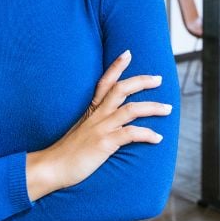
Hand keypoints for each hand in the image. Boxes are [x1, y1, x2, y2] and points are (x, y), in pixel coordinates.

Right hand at [27, 49, 171, 200]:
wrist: (51, 167)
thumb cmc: (66, 152)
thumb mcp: (80, 131)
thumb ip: (94, 124)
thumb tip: (107, 125)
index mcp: (91, 111)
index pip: (104, 82)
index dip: (116, 67)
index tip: (127, 53)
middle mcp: (97, 116)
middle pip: (121, 89)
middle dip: (142, 81)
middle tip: (159, 79)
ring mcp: (101, 128)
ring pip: (131, 109)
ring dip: (153, 107)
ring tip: (168, 109)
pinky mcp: (104, 143)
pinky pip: (131, 133)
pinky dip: (147, 134)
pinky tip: (158, 138)